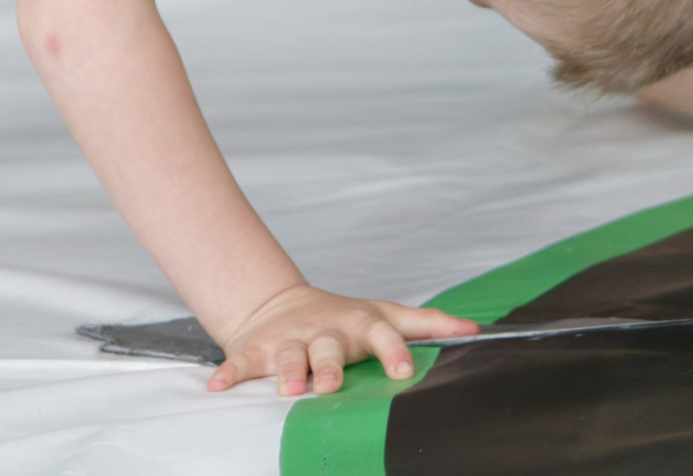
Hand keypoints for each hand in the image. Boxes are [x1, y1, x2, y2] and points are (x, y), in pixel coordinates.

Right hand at [209, 283, 477, 395]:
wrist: (282, 303)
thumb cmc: (343, 318)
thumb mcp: (386, 314)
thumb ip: (428, 323)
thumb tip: (474, 329)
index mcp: (358, 323)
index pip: (382, 333)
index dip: (395, 350)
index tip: (405, 370)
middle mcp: (324, 330)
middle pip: (329, 347)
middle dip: (330, 366)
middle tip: (331, 385)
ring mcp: (289, 339)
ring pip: (287, 355)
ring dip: (286, 371)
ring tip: (287, 389)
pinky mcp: (256, 349)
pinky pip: (240, 361)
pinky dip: (229, 372)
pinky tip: (218, 388)